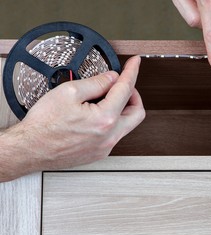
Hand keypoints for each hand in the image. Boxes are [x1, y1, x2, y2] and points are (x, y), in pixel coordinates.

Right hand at [0, 56, 144, 181]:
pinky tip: (97, 115)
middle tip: (123, 86)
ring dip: (122, 110)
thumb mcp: (69, 92)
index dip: (131, 72)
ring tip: (106, 99)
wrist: (30, 149)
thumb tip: (112, 78)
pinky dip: (112, 122)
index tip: (135, 64)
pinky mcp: (99, 153)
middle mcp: (110, 136)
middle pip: (137, 113)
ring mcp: (105, 147)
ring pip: (127, 126)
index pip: (126, 90)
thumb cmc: (44, 124)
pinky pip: (115, 135)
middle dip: (134, 96)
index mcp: (105, 119)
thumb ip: (96, 83)